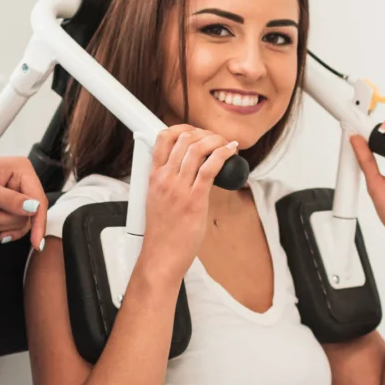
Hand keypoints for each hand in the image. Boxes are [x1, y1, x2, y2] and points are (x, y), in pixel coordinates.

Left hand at [0, 155, 47, 249]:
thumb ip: (10, 201)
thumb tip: (34, 208)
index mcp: (21, 169)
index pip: (38, 200)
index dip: (38, 222)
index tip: (35, 243)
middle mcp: (20, 181)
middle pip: (26, 215)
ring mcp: (12, 194)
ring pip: (15, 222)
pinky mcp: (2, 204)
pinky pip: (6, 223)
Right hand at [137, 125, 239, 284]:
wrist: (161, 255)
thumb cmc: (162, 233)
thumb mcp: (156, 200)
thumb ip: (167, 183)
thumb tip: (188, 173)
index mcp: (153, 177)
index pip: (162, 138)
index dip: (181, 128)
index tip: (195, 132)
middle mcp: (164, 179)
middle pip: (183, 139)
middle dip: (204, 133)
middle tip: (215, 139)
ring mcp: (178, 189)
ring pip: (197, 149)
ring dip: (216, 140)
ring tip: (226, 144)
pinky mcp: (194, 200)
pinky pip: (210, 168)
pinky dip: (223, 155)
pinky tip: (231, 152)